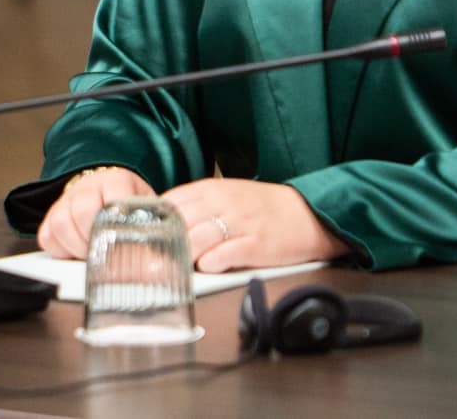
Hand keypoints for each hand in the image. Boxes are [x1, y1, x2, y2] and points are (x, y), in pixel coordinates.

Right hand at [36, 166, 153, 258]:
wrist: (109, 193)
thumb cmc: (131, 209)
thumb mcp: (148, 212)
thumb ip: (152, 230)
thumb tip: (156, 262)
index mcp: (117, 180)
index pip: (112, 201)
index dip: (116, 229)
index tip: (123, 248)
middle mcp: (87, 187)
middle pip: (82, 212)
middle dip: (94, 241)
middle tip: (106, 255)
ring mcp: (66, 200)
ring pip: (60, 224)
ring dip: (77, 247)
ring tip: (92, 255)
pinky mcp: (50, 217)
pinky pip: (47, 237)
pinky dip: (60, 250)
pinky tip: (77, 252)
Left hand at [160, 178, 349, 271]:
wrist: (309, 213)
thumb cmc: (262, 208)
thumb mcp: (225, 196)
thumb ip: (196, 207)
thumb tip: (163, 225)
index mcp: (210, 189)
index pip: (168, 203)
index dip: (155, 224)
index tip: (148, 240)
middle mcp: (221, 203)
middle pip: (177, 223)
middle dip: (165, 244)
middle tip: (160, 260)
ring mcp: (238, 223)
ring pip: (195, 240)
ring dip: (185, 256)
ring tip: (184, 267)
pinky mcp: (255, 245)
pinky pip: (221, 256)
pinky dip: (210, 264)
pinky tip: (210, 267)